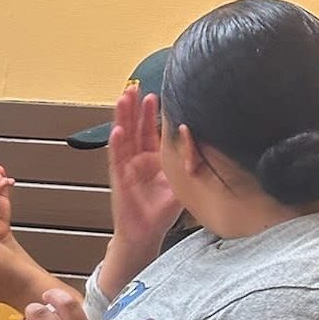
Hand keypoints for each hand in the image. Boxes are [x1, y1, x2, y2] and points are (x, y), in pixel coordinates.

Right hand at [108, 88, 181, 250]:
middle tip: (134, 86)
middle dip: (133, 107)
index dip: (150, 113)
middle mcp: (137, 159)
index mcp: (152, 158)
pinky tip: (117, 131)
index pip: (149, 130)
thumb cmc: (162, 210)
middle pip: (134, 127)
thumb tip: (201, 144)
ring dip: (122, 118)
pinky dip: (116, 145)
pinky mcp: (119, 179)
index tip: (154, 94)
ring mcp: (126, 167)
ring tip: (122, 99)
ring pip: (123, 137)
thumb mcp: (182, 182)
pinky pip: (117, 159)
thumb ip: (190, 163)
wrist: (147, 233)